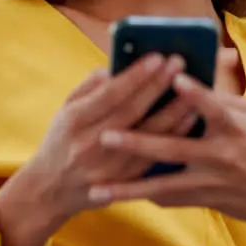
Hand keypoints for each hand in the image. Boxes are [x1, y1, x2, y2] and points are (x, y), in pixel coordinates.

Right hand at [0, 53, 192, 245]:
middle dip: (158, 85)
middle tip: (179, 62)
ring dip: (175, 109)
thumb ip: (92, 86)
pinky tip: (190, 116)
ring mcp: (110, 166)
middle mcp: (91, 144)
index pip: (109, 95)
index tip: (157, 57)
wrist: (52, 189)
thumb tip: (121, 65)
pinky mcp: (125, 182)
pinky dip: (174, 134)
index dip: (135, 76)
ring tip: (193, 87)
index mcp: (75, 121)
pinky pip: (156, 155)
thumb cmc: (63, 139)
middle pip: (132, 112)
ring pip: (149, 135)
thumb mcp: (66, 109)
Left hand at [89, 73, 245, 237]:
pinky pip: (168, 199)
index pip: (213, 107)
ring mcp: (211, 182)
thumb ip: (218, 98)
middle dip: (138, 143)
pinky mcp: (204, 200)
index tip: (174, 78)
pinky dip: (142, 195)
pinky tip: (114, 195)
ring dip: (129, 187)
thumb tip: (184, 76)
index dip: (195, 93)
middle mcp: (221, 155)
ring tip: (98, 188)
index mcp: (234, 127)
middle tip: (105, 136)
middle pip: (174, 148)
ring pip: (163, 186)